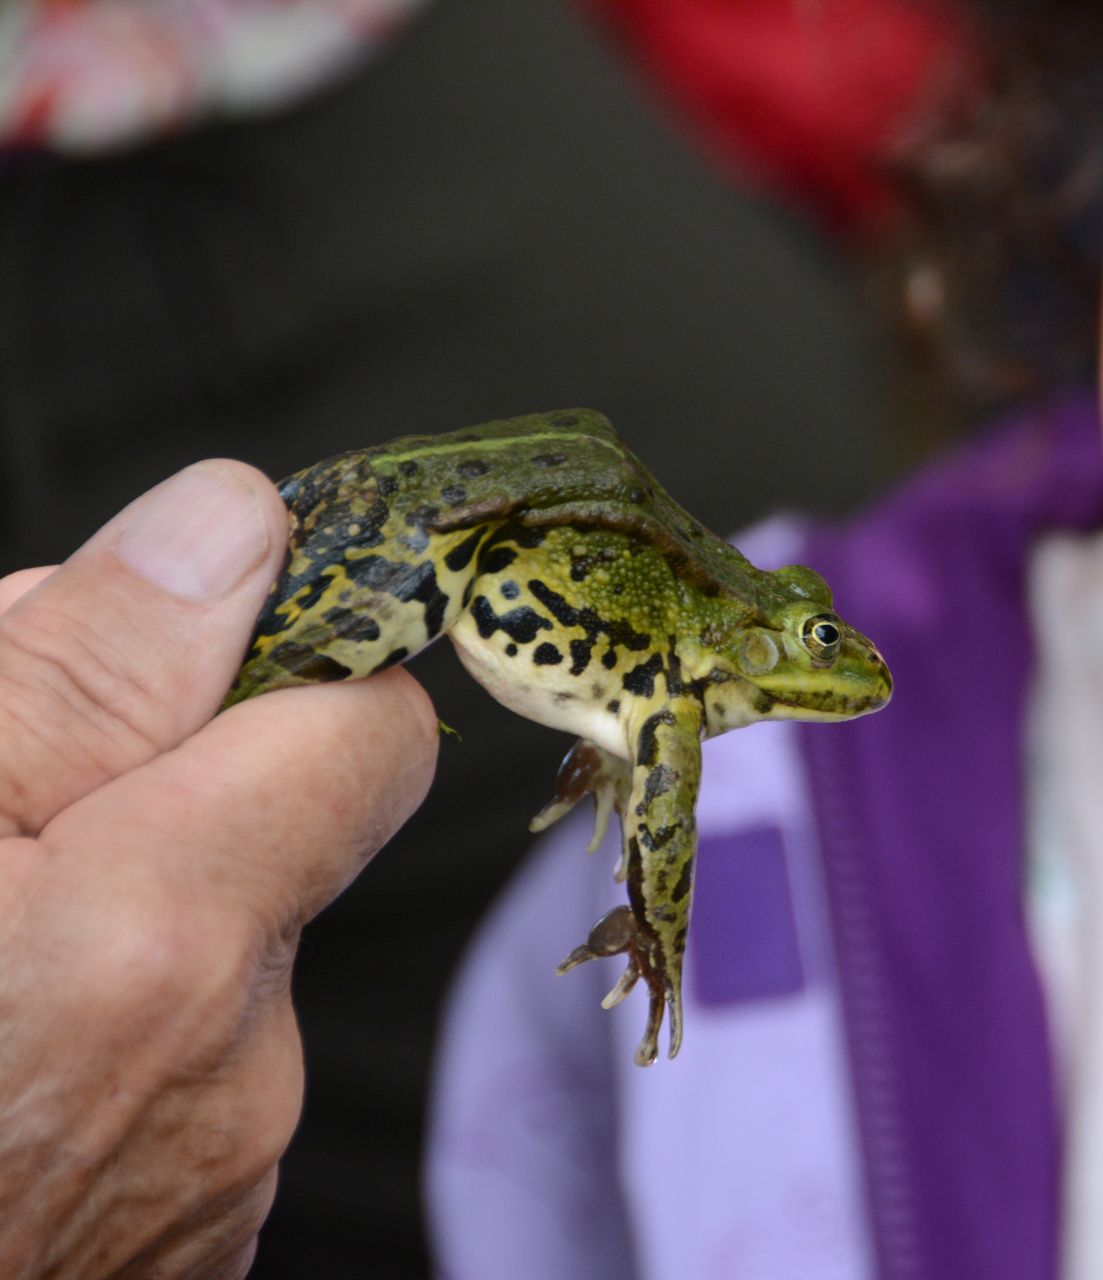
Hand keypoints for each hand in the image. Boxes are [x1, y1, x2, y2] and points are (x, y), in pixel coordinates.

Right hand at [0, 462, 438, 1279]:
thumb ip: (66, 672)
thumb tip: (231, 527)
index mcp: (159, 948)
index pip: (368, 722)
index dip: (290, 653)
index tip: (173, 636)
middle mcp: (227, 1073)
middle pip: (271, 831)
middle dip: (143, 773)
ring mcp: (208, 1173)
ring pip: (209, 954)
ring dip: (107, 902)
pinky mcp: (180, 1238)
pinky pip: (175, 1068)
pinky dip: (97, 1022)